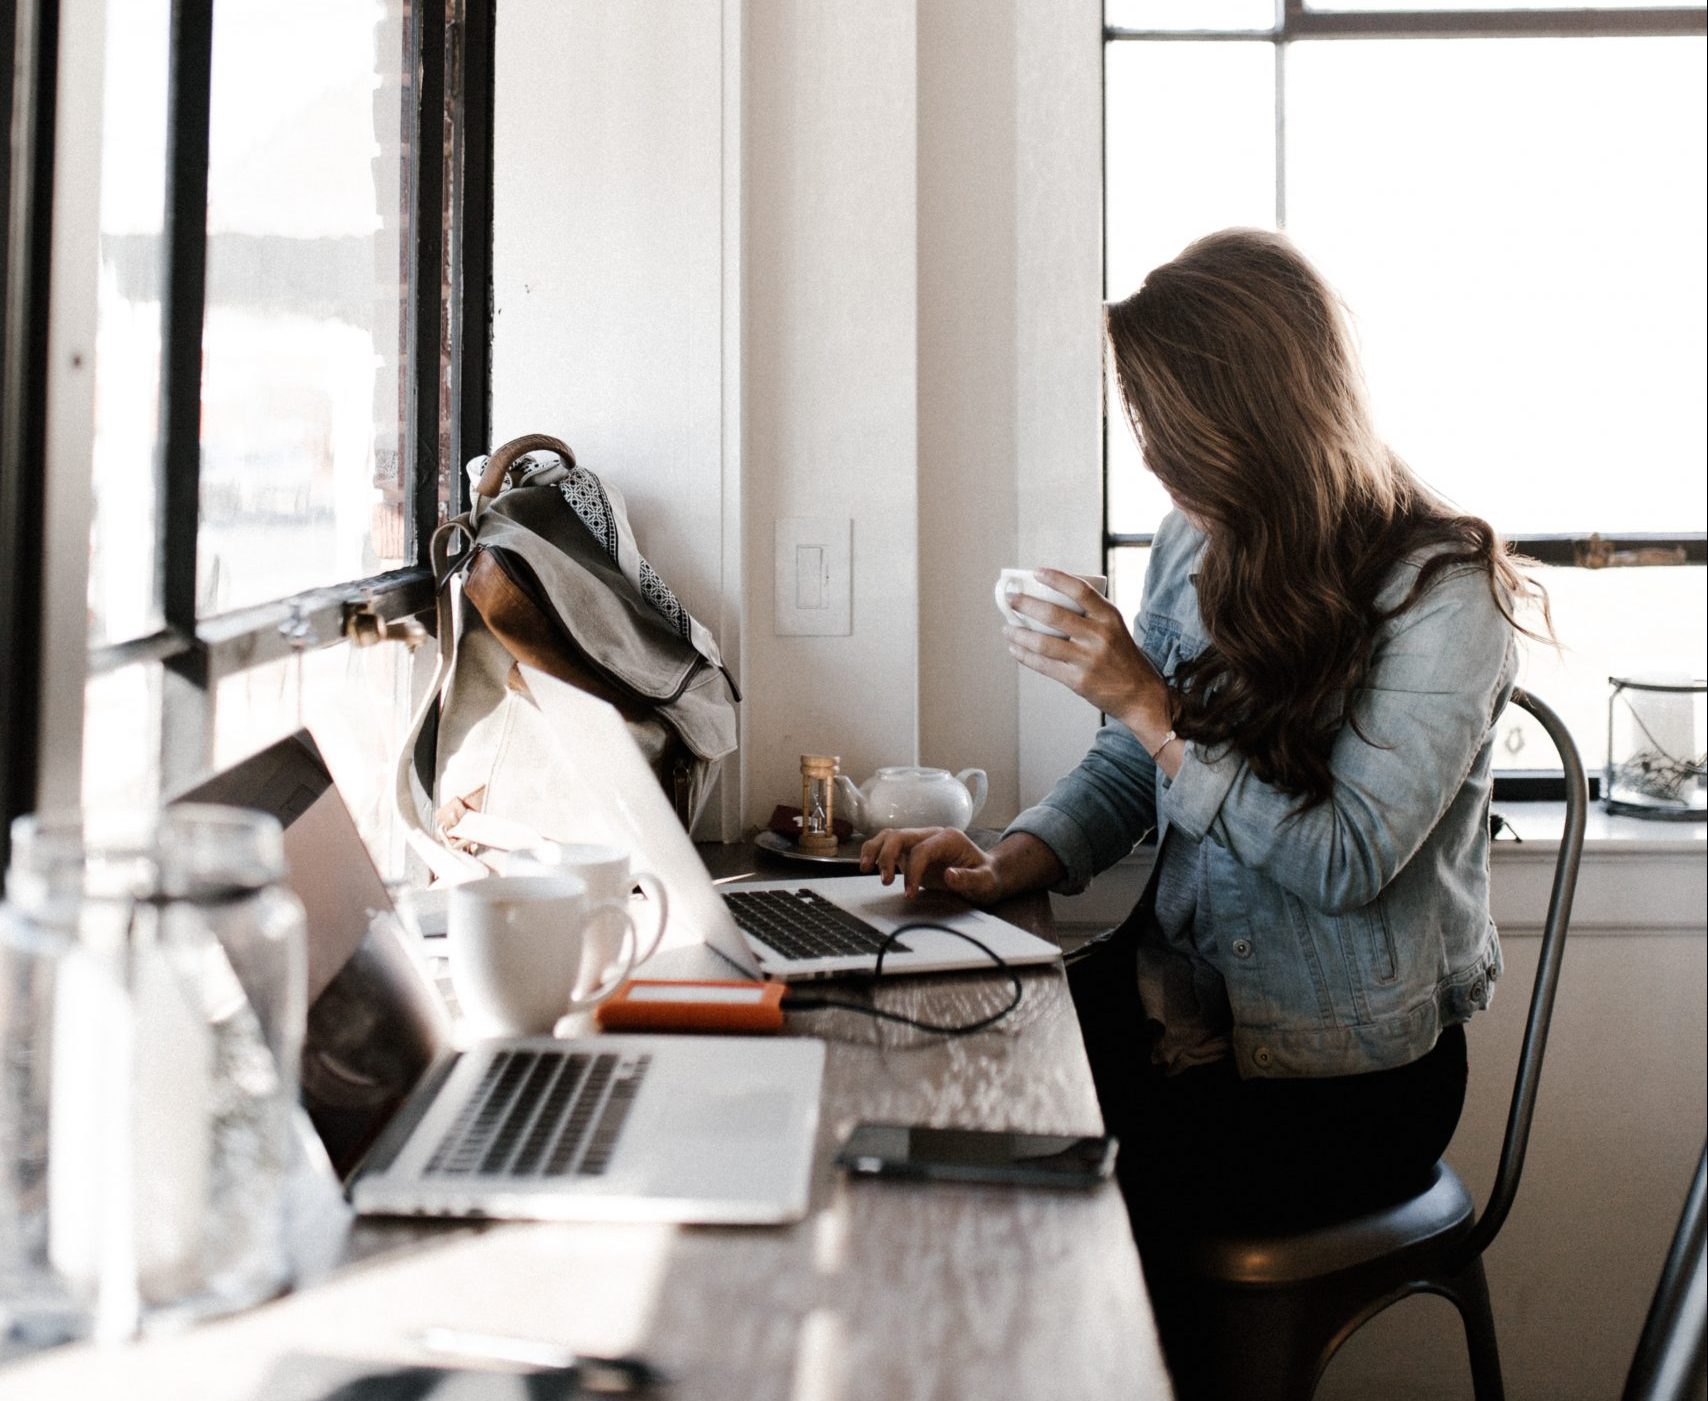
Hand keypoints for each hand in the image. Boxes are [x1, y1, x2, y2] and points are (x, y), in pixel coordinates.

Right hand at [859, 827, 1003, 902]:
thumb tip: (950, 875)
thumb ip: (970, 879)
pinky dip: (875, 853)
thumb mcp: (986, 881)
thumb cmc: (987, 876)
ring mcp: (919, 842)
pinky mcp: (911, 851)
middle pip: (900, 836)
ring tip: (864, 868)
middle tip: (884, 881)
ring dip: (875, 850)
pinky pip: (888, 846)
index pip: (922, 849)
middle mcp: (931, 835)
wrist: (987, 874)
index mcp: (949, 838)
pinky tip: (868, 866)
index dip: (912, 871)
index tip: (909, 893)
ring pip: (890, 836)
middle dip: (887, 856)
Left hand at [1003, 568, 1171, 742]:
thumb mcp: (1114, 628)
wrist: (1140, 693)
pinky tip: (1015, 649)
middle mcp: (1099, 636)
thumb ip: (1090, 615)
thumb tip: (1049, 599)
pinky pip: (1044, 665)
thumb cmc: (1122, 656)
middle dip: (1026, 605)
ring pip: (1043, 642)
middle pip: (1054, 615)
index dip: (1056, 578)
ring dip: (1019, 634)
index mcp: (1109, 617)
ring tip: (1007, 628)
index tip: (1036, 572)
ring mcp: (1088, 659)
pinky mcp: (1078, 680)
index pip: (1080, 590)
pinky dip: (1025, 656)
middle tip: (1010, 599)